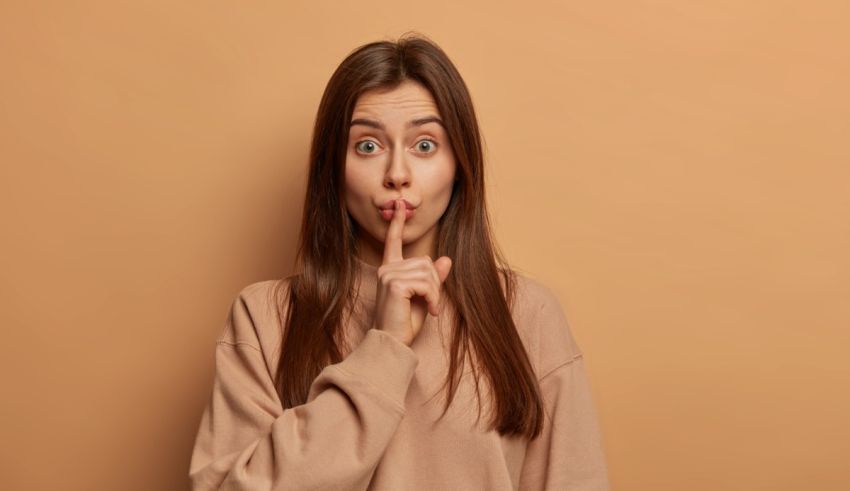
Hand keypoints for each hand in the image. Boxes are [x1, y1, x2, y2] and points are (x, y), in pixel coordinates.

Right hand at [372, 199, 452, 345]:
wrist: (393, 341)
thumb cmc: (404, 323)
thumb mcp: (424, 297)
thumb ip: (433, 278)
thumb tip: (446, 259)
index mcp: (390, 270)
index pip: (393, 242)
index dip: (397, 223)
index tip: (401, 206)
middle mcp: (386, 269)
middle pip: (425, 261)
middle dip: (435, 283)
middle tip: (432, 304)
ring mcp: (389, 275)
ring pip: (427, 272)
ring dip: (435, 293)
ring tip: (431, 308)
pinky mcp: (395, 284)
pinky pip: (426, 283)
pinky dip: (434, 297)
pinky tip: (431, 311)